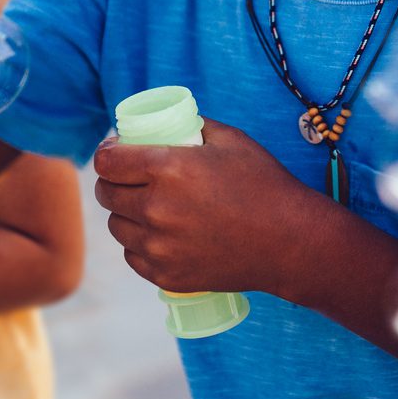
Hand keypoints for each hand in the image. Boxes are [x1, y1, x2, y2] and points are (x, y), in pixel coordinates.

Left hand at [92, 121, 318, 295]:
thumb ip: (192, 126)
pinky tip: (158, 234)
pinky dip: (140, 244)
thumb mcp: (230, 139)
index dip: (107, 153)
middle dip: (112, 181)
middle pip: (107, 194)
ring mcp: (159, 247)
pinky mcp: (166, 275)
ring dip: (124, 214)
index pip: (107, 161)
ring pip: (117, 227)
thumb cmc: (264, 184)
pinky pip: (133, 256)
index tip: (114, 151)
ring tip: (145, 207)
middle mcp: (156, 209)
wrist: (290, 242)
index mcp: (167, 169)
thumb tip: (164, 123)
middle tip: (127, 178)